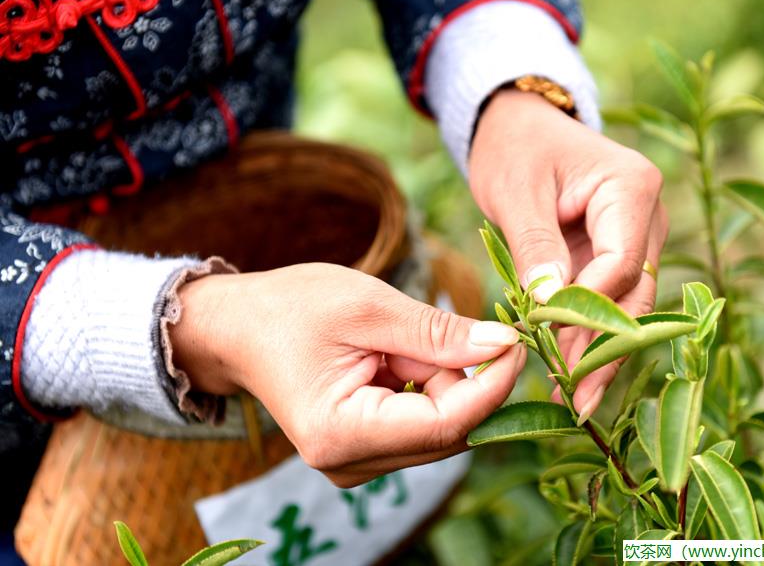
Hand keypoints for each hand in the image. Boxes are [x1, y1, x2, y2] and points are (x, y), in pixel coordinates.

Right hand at [169, 263, 524, 486]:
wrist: (238, 329)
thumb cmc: (292, 308)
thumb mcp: (369, 307)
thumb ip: (439, 333)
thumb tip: (505, 346)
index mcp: (341, 434)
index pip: (448, 425)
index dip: (493, 385)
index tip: (517, 341)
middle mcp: (350, 464)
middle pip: (449, 430)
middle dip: (464, 378)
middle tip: (449, 327)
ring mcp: (357, 464)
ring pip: (440, 427)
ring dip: (441, 380)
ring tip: (397, 342)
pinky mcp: (364, 453)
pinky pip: (422, 424)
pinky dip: (426, 388)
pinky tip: (393, 360)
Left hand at [470, 89, 668, 419]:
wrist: (518, 127)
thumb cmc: (515, 149)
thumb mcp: (516, 193)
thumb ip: (536, 246)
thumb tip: (550, 307)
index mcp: (632, 187)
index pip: (620, 263)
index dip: (588, 310)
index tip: (550, 343)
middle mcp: (649, 215)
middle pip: (634, 293)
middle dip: (603, 346)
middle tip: (574, 397)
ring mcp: (638, 237)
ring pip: (628, 306)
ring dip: (600, 351)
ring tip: (573, 399)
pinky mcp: (618, 254)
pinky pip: (611, 301)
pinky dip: (590, 335)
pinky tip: (571, 373)